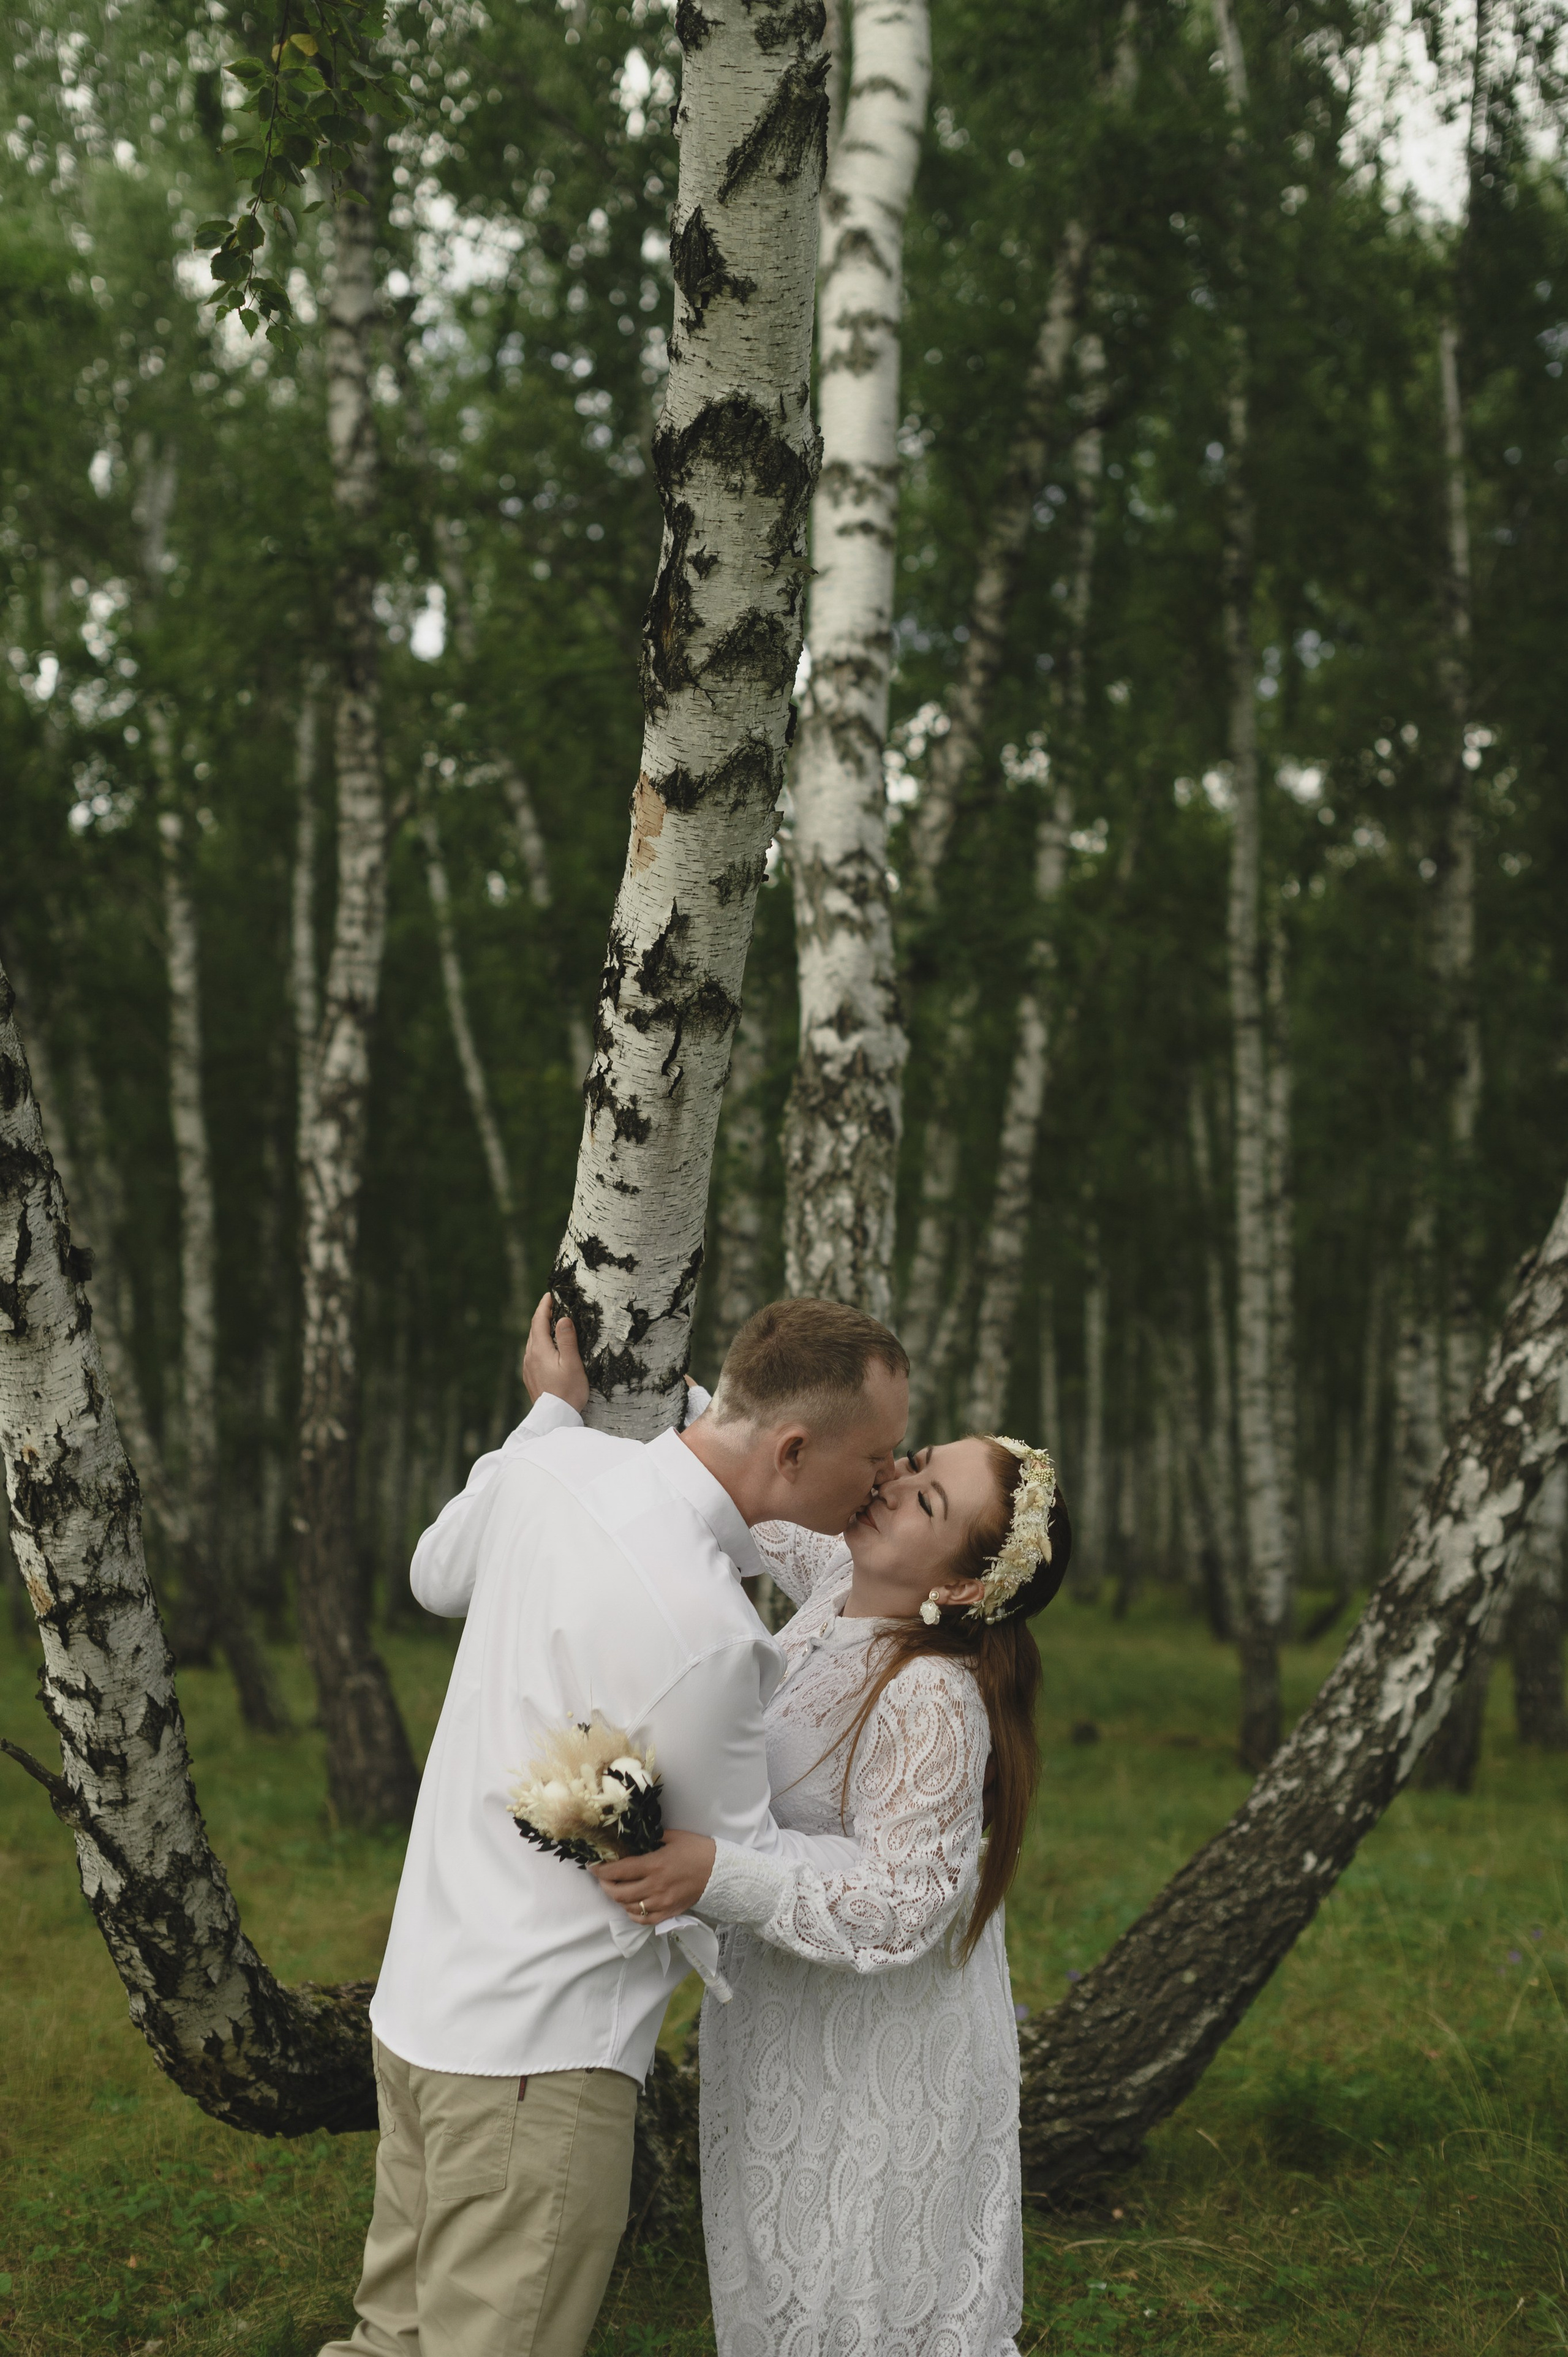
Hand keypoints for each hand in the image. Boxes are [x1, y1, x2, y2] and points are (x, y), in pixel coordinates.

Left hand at [523, 1293, 588, 1411]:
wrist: (555, 1418)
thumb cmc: (568, 1391)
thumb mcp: (572, 1363)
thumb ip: (567, 1339)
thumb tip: (563, 1318)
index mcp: (539, 1350)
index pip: (538, 1321)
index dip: (544, 1306)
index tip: (549, 1295)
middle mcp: (530, 1356)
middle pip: (534, 1330)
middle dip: (542, 1316)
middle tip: (552, 1305)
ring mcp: (528, 1368)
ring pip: (532, 1342)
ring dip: (540, 1330)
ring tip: (551, 1323)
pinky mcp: (530, 1377)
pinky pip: (532, 1353)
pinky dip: (539, 1344)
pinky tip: (547, 1348)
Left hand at [590, 1830, 716, 1926]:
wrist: (721, 1871)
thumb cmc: (697, 1850)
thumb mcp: (673, 1836)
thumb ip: (650, 1838)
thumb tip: (631, 1838)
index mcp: (654, 1865)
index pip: (618, 1871)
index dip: (601, 1870)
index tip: (592, 1866)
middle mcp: (655, 1887)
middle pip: (618, 1893)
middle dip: (604, 1885)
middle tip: (602, 1877)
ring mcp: (662, 1903)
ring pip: (628, 1907)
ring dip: (617, 1898)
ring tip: (615, 1888)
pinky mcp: (669, 1913)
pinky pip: (643, 1919)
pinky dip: (632, 1913)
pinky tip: (631, 1904)